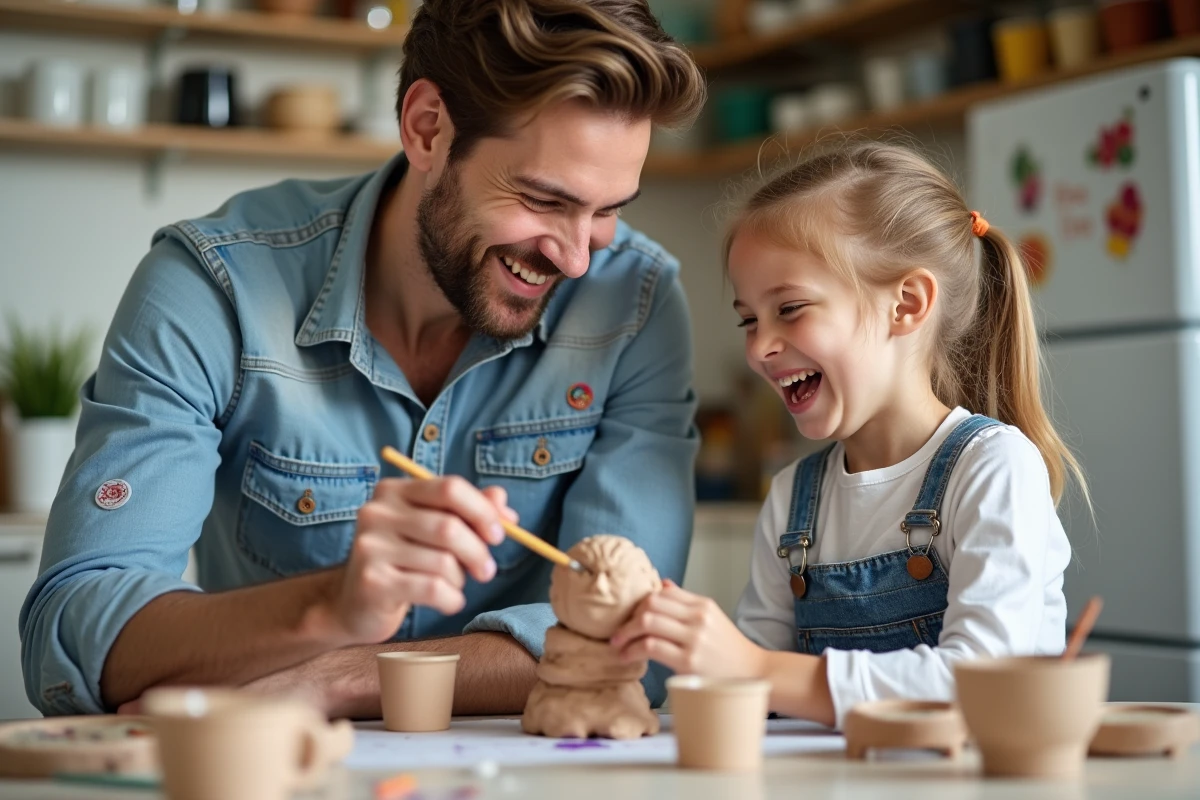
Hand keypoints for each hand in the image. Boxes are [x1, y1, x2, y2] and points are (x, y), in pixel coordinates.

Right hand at [326, 478, 517, 645]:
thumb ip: (468, 512)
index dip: (482, 511)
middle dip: (477, 552)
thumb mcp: (433, 531)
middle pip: (449, 526)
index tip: (499, 534)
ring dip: (460, 579)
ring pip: (443, 562)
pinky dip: (452, 599)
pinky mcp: (372, 582)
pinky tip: (449, 602)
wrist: (354, 604)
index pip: (450, 488)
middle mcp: (377, 512)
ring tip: (453, 585)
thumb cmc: (403, 561)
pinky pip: (432, 589)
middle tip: (486, 570)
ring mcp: (370, 547)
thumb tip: (505, 505)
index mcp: (394, 491)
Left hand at [610, 580, 766, 678]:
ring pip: (647, 622)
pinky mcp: (688, 661)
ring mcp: (694, 639)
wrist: (754, 674)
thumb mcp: (712, 618)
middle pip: (651, 603)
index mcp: (702, 605)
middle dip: (629, 617)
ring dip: (626, 633)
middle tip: (619, 631)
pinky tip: (627, 657)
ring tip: (618, 644)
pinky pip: (651, 647)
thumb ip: (686, 602)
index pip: (662, 592)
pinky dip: (633, 650)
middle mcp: (698, 617)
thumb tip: (663, 584)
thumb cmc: (729, 650)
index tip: (630, 617)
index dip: (640, 603)